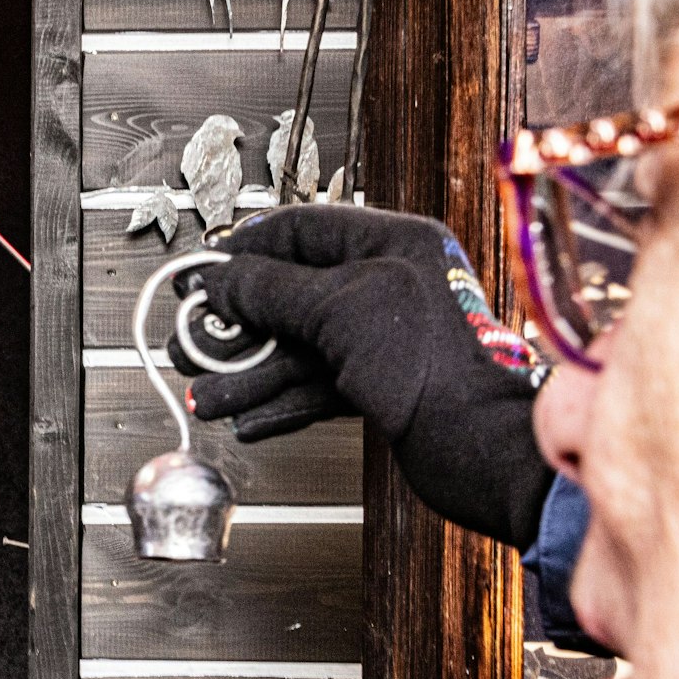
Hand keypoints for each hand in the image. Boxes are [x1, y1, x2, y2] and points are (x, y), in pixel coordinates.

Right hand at [166, 204, 553, 547]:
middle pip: (292, 294)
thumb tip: (221, 278)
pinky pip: (315, 385)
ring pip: (299, 347)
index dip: (247, 249)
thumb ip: (270, 290)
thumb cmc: (441, 367)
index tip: (207, 270)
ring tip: (207, 392)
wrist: (484, 448)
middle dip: (238, 323)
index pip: (303, 229)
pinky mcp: (380, 386)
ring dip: (249, 372)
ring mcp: (384, 339)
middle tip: (195, 337)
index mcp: (393, 245)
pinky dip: (278, 401)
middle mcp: (389, 286)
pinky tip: (249, 416)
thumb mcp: (338, 308)